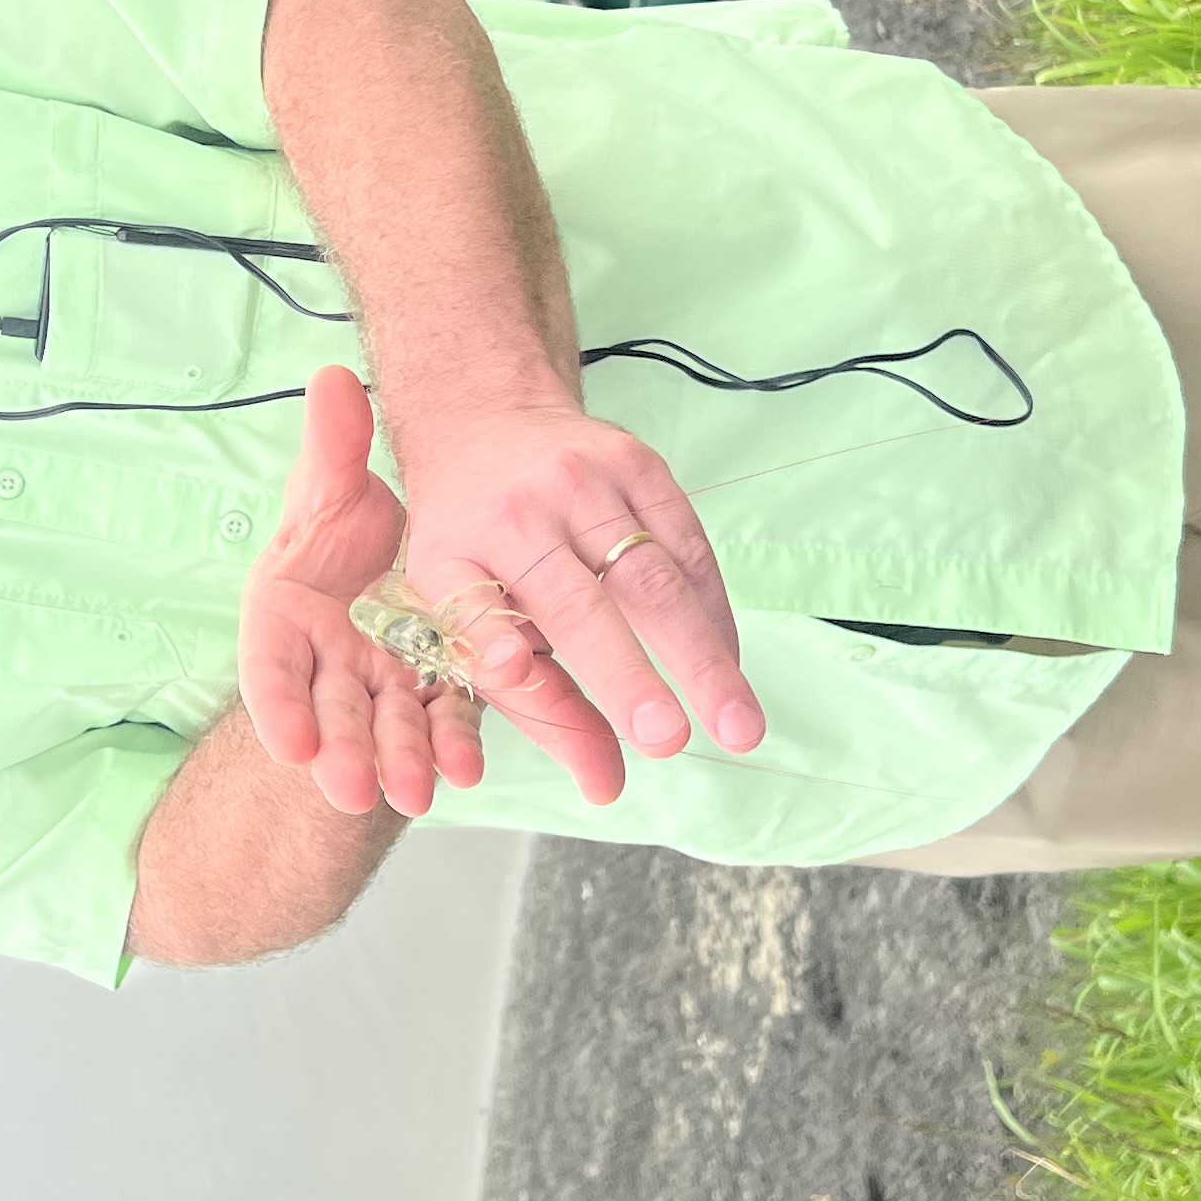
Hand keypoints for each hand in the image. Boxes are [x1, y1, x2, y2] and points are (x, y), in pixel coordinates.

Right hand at [235, 367, 489, 817]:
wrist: (384, 561)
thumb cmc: (339, 532)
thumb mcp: (331, 484)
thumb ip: (333, 444)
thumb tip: (333, 378)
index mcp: (282, 617)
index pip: (270, 669)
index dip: (278, 707)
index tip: (291, 743)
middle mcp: (325, 662)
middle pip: (328, 713)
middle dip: (340, 750)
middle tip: (351, 786)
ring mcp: (376, 687)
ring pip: (383, 730)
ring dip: (398, 762)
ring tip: (418, 792)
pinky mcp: (426, 699)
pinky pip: (439, 723)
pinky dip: (450, 746)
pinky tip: (468, 769)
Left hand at [389, 376, 761, 805]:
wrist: (484, 418)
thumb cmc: (469, 538)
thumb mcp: (461, 613)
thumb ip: (531, 700)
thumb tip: (602, 781)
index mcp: (460, 547)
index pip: (503, 620)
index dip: (529, 668)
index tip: (585, 718)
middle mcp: (523, 508)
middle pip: (592, 600)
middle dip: (635, 675)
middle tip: (674, 742)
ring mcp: (586, 478)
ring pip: (656, 574)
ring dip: (703, 654)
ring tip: (740, 725)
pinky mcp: (637, 464)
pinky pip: (688, 546)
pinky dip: (713, 612)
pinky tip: (729, 664)